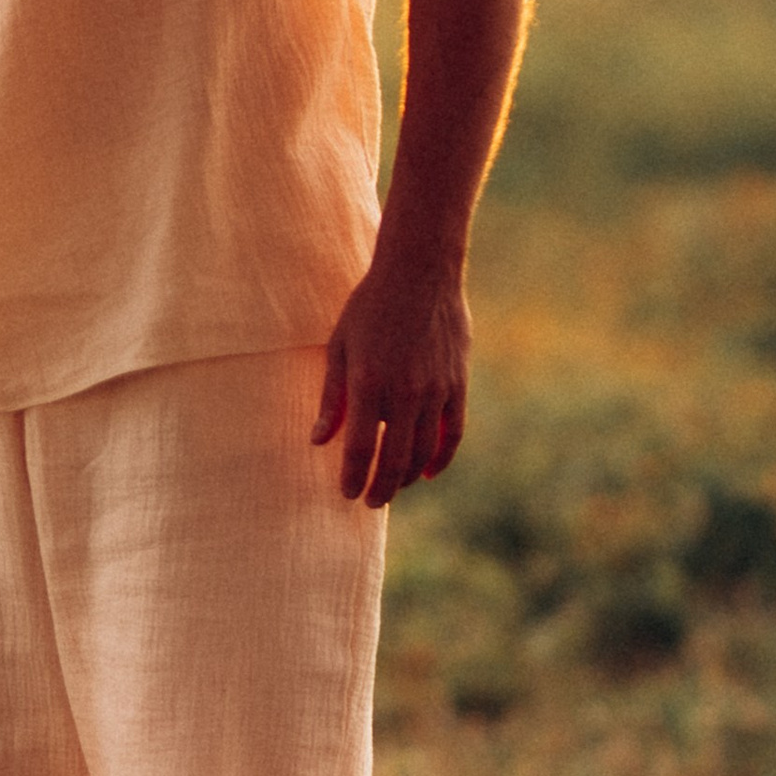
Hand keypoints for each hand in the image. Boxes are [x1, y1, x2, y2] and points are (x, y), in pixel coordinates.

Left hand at [313, 250, 472, 506]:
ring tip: (394, 487)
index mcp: (368, 385)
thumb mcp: (339, 347)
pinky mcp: (457, 384)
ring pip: (423, 452)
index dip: (352, 478)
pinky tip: (428, 472)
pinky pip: (453, 433)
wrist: (419, 273)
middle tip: (370, 502)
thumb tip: (318, 440)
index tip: (346, 494)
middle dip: (380, 489)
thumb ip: (331, 397)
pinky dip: (441, 458)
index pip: (358, 450)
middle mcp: (404, 394)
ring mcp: (435, 391)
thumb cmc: (370, 308)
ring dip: (408, 477)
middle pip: (393, 461)